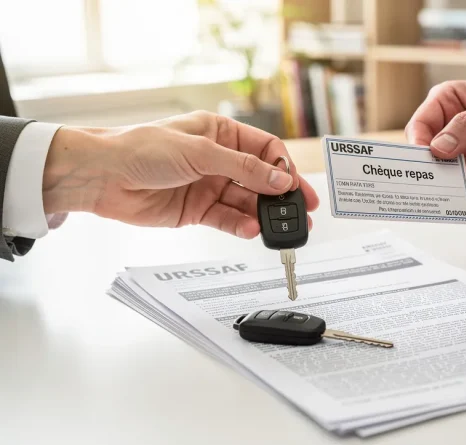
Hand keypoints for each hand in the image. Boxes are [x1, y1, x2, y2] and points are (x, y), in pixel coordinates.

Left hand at [41, 111, 319, 238]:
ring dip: (265, 216)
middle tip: (303, 213)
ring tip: (282, 230)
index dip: (283, 166)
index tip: (295, 185)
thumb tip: (280, 179)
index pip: (265, 148)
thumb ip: (244, 169)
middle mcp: (218, 160)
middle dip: (282, 196)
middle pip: (261, 179)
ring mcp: (209, 186)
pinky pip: (227, 220)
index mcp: (221, 133)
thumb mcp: (200, 152)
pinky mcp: (198, 211)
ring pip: (247, 203)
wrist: (102, 177)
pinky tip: (251, 231)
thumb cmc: (142, 149)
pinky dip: (240, 226)